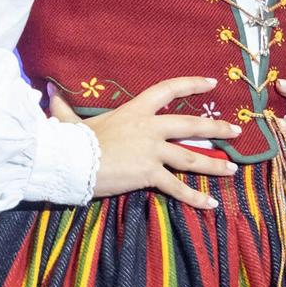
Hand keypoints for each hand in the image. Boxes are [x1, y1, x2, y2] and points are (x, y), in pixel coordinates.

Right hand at [48, 76, 240, 208]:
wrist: (71, 161)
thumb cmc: (72, 140)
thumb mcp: (70, 121)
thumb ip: (65, 109)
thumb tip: (49, 92)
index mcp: (135, 111)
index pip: (168, 90)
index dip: (191, 84)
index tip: (212, 82)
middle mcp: (149, 128)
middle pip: (191, 125)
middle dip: (216, 128)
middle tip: (236, 131)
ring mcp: (152, 151)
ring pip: (191, 157)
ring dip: (214, 164)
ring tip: (232, 169)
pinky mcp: (149, 173)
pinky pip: (177, 187)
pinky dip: (195, 197)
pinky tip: (211, 203)